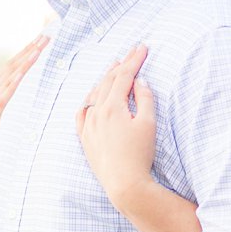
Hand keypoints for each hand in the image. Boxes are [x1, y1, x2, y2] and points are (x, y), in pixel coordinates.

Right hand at [0, 34, 48, 156]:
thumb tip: (45, 79)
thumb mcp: (17, 114)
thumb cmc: (12, 140)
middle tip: (47, 35)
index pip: (13, 64)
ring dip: (27, 58)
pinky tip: (28, 67)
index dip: (28, 49)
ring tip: (42, 45)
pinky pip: (7, 92)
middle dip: (31, 48)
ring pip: (10, 74)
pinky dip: (17, 78)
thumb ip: (23, 97)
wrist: (0, 166)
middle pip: (12, 65)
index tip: (44, 36)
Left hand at [75, 44, 155, 204]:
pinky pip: (82, 113)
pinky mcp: (85, 139)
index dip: (134, 60)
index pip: (124, 75)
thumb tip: (139, 82)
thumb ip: (145, 99)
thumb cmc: (139, 154)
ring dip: (105, 79)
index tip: (143, 47)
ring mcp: (88, 126)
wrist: (124, 184)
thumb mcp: (148, 124)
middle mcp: (96, 113)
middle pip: (108, 81)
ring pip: (94, 94)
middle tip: (131, 52)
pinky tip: (91, 98)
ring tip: (113, 68)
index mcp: (113, 106)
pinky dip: (89, 100)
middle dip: (121, 64)